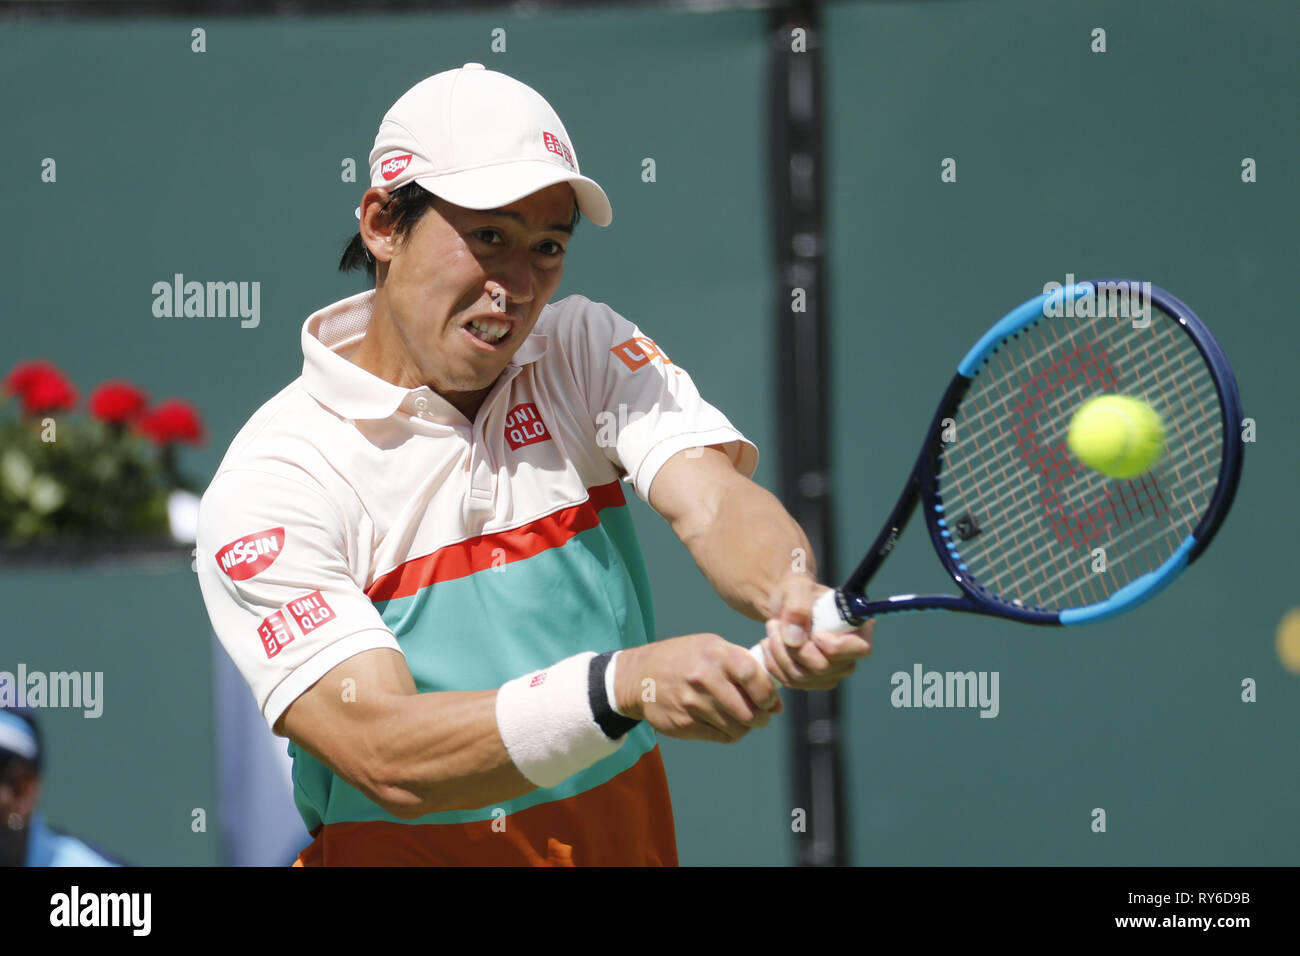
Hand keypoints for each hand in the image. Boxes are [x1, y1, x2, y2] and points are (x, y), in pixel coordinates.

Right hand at [614, 634, 782, 743]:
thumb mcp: (710, 646)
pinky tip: (723, 722)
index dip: (768, 694)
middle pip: (748, 711)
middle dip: (761, 718)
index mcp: (715, 654)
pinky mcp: (683, 724)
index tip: (772, 702)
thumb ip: (741, 664)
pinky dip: (729, 733)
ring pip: (737, 728)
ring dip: (745, 727)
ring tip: (741, 718)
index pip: (753, 677)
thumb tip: (774, 693)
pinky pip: (720, 737)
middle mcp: (703, 678)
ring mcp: (692, 704)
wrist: (640, 677)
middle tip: (762, 715)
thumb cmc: (684, 659)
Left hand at [759, 572, 873, 689]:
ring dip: (778, 652)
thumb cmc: (798, 592)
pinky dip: (773, 663)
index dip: (832, 645)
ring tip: (771, 629)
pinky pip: (790, 682)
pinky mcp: (813, 681)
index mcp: (859, 628)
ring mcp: (832, 672)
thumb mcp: (797, 588)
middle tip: (775, 623)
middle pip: (822, 668)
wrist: (786, 605)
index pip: (859, 649)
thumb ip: (798, 607)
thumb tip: (795, 640)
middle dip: (791, 647)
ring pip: (801, 677)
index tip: (812, 630)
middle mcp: (849, 655)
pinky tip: (769, 643)